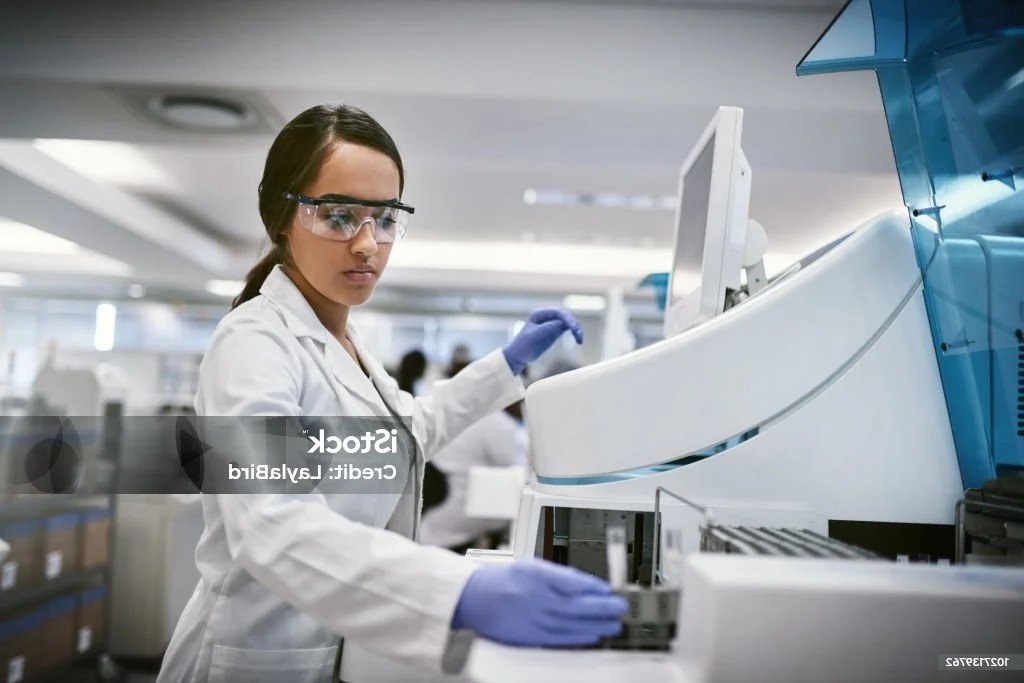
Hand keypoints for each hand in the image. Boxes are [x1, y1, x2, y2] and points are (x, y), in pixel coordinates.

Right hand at [451, 559, 625, 646]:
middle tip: (620, 606)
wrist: (473, 597)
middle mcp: (535, 597)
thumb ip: (557, 575)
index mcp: (536, 575)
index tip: (609, 589)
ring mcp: (532, 618)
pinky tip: (592, 635)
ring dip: (596, 624)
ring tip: (613, 623)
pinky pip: (559, 637)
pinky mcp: (528, 635)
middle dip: (602, 606)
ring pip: (571, 623)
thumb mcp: (530, 566)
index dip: (594, 587)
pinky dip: (578, 637)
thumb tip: (585, 585)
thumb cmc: (502, 580)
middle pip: (576, 604)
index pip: (572, 581)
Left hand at [502, 308, 582, 374]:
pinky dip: (574, 333)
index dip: (567, 318)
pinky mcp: (555, 331)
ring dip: (576, 329)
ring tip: (580, 339)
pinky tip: (578, 340)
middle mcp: (547, 316)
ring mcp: (552, 323)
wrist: (518, 356)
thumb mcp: (534, 337)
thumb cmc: (522, 346)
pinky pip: (568, 329)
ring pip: (569, 322)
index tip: (572, 328)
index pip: (557, 312)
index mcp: (539, 314)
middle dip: (573, 324)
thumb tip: (562, 323)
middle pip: (565, 316)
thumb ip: (547, 329)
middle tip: (578, 335)